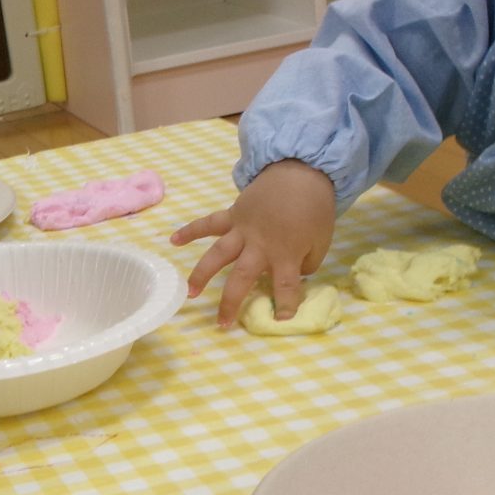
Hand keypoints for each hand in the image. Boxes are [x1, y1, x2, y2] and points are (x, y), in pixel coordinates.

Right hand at [169, 160, 336, 327]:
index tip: (281, 318)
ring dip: (202, 274)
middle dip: (231, 302)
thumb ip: (308, 261)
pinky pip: (209, 223)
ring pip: (217, 255)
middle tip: (222, 323)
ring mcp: (242, 230)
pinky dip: (190, 231)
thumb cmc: (315, 208)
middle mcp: (259, 246)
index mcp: (285, 253)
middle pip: (241, 278)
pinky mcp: (233, 215)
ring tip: (190, 293)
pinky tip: (173, 241)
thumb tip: (295, 273)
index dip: (285, 305)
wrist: (302, 171)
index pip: (285, 286)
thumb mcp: (322, 240)